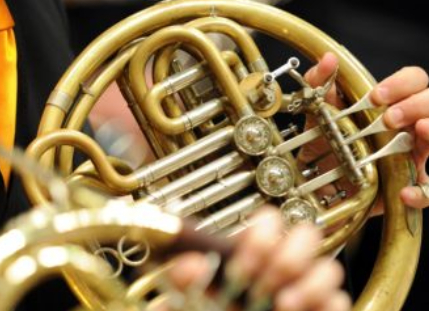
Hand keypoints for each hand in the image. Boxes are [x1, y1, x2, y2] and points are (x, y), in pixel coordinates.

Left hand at [165, 208, 349, 310]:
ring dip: (306, 286)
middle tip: (260, 284)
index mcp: (251, 254)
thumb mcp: (188, 300)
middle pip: (306, 235)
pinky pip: (340, 302)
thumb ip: (182, 283)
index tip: (240, 262)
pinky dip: (323, 307)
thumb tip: (190, 265)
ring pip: (329, 269)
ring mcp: (305, 290)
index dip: (261, 234)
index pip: (269, 220)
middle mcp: (281, 268)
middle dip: (285, 258)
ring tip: (281, 306)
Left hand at [303, 53, 428, 209]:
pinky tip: (405, 192)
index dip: (401, 83)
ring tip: (417, 133)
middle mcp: (412, 124)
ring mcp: (417, 153)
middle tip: (389, 118)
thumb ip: (320, 83)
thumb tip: (328, 60)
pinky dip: (423, 192)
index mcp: (394, 102)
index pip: (415, 80)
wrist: (318, 179)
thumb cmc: (327, 139)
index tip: (377, 96)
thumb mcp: (319, 111)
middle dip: (417, 105)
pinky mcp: (412, 184)